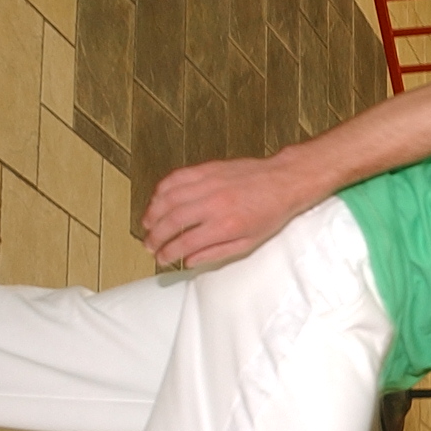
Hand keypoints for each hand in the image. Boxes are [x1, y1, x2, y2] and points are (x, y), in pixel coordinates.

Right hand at [141, 155, 315, 267]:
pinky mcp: (207, 169)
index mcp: (225, 225)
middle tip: (149, 245)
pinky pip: (175, 178)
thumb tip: (191, 261)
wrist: (283, 181)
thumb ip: (216, 253)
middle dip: (155, 236)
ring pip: (168, 198)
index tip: (162, 259)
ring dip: (152, 213)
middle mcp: (213, 203)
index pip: (185, 243)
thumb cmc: (270, 211)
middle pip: (171, 221)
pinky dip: (161, 189)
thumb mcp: (248, 242)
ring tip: (146, 225)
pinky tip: (157, 200)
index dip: (168, 253)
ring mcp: (208, 183)